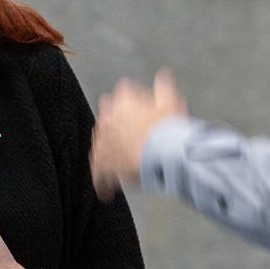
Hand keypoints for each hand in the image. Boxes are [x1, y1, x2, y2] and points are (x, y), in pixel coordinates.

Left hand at [91, 69, 186, 199]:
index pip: (121, 96)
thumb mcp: (171, 101)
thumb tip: (163, 75)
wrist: (164, 151)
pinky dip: (102, 185)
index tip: (139, 114)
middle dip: (115, 129)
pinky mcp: (101, 164)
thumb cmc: (169, 126)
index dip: (130, 106)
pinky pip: (99, 176)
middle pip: (106, 120)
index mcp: (123, 99)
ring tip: (117, 167)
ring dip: (108, 156)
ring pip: (100, 147)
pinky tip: (106, 193)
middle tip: (128, 139)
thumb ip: (164, 87)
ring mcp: (103, 141)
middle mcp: (108, 117)